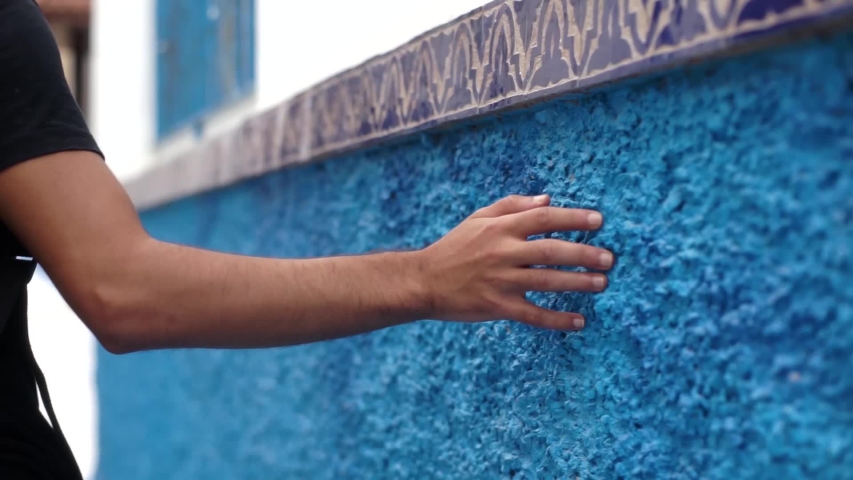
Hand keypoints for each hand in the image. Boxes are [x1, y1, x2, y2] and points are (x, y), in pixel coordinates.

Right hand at [417, 195, 612, 330]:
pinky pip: (533, 315)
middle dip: (583, 254)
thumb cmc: (454, 248)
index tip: (599, 220)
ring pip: (546, 281)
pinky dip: (557, 319)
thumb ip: (512, 206)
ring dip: (577, 283)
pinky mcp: (497, 307)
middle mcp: (502, 252)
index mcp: (499, 228)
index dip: (573, 218)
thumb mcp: (478, 219)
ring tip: (602, 283)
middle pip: (551, 250)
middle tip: (609, 258)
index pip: (543, 218)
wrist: (423, 281)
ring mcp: (500, 281)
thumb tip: (548, 199)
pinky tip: (579, 321)